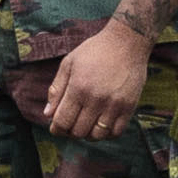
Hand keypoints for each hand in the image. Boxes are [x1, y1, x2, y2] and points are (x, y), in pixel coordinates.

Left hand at [45, 20, 149, 140]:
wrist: (127, 42)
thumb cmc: (95, 51)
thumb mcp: (69, 63)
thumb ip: (57, 89)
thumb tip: (48, 114)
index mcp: (78, 88)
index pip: (62, 121)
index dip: (56, 129)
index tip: (56, 127)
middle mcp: (96, 99)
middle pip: (78, 131)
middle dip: (70, 131)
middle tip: (71, 124)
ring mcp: (114, 104)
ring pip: (97, 135)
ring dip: (88, 134)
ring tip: (87, 124)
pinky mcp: (129, 107)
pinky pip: (116, 132)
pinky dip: (107, 133)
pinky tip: (102, 124)